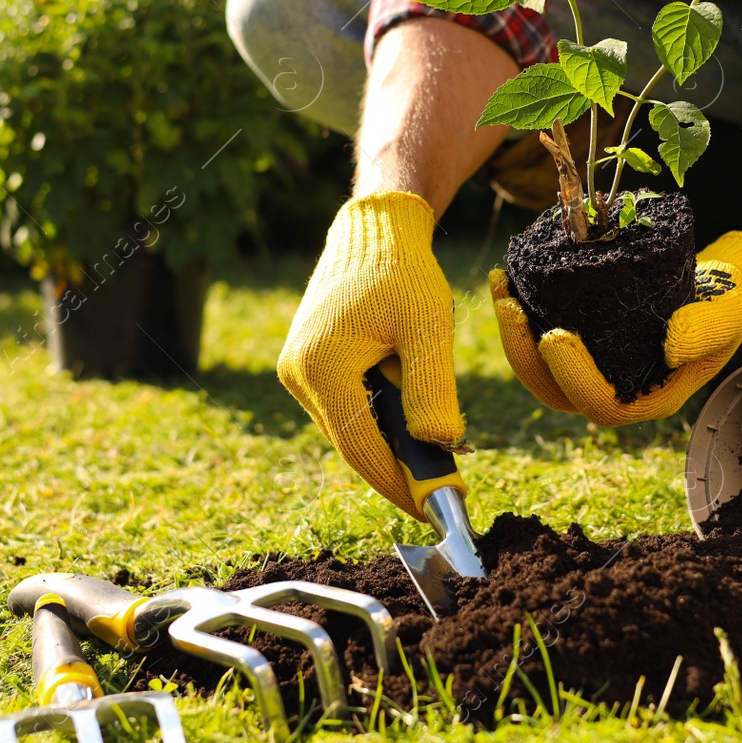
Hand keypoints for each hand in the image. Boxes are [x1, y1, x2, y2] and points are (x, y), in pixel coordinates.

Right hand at [278, 191, 463, 518]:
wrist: (375, 232)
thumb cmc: (405, 273)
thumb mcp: (427, 328)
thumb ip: (432, 388)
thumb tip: (440, 447)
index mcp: (322, 366)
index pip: (361, 447)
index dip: (399, 483)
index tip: (435, 510)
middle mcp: (297, 374)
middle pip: (352, 442)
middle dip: (397, 468)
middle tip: (445, 488)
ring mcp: (296, 371)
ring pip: (348, 428)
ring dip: (388, 444)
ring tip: (435, 454)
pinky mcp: (305, 365)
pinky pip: (343, 408)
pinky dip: (376, 420)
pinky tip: (410, 420)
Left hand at [491, 230, 741, 425]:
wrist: (718, 289)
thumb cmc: (726, 305)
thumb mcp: (728, 314)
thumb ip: (706, 330)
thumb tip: (670, 345)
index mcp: (647, 398)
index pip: (600, 404)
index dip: (571, 378)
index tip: (553, 334)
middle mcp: (613, 390)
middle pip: (554, 392)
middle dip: (523, 353)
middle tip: (509, 305)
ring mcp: (593, 367)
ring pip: (539, 368)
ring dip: (512, 332)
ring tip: (501, 285)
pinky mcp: (581, 340)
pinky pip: (540, 337)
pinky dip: (522, 310)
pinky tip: (509, 277)